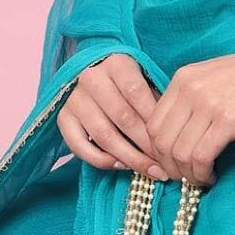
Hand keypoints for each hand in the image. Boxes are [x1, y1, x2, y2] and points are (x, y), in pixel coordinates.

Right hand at [55, 53, 165, 177]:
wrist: (89, 70)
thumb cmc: (124, 79)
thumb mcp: (142, 77)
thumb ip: (154, 99)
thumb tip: (172, 133)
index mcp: (116, 64)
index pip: (137, 93)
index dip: (154, 121)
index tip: (170, 142)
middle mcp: (91, 78)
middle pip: (123, 117)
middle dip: (146, 145)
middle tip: (164, 164)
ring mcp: (74, 98)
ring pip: (104, 136)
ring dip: (129, 158)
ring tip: (148, 170)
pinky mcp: (62, 117)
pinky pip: (80, 146)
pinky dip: (101, 160)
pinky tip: (120, 165)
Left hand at [142, 32, 234, 187]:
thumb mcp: (218, 77)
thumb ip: (194, 98)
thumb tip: (179, 134)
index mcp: (184, 76)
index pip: (152, 122)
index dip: (158, 151)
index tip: (173, 164)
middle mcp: (190, 87)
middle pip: (160, 141)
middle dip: (169, 166)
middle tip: (185, 178)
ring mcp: (208, 103)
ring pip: (178, 153)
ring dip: (187, 174)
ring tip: (202, 179)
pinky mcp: (228, 120)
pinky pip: (200, 157)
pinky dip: (202, 174)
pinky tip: (213, 176)